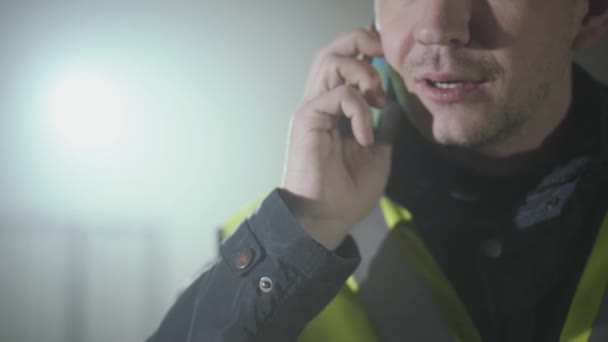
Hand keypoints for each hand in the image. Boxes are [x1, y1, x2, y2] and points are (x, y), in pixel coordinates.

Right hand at [281, 28, 397, 249]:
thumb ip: (384, 126)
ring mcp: (312, 109)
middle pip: (332, 51)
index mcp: (335, 110)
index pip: (345, 64)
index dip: (366, 52)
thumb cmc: (348, 192)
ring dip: (362, 72)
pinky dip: (360, 110)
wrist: (326, 218)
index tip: (392, 64)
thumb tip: (393, 104)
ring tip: (377, 99)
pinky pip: (338, 94)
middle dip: (361, 42)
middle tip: (384, 57)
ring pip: (330, 61)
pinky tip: (366, 136)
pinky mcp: (307, 118)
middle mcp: (320, 103)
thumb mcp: (378, 154)